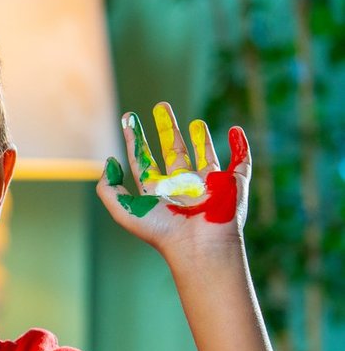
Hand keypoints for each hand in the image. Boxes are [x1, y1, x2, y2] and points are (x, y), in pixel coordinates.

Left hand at [97, 101, 249, 257]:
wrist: (198, 245)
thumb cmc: (161, 231)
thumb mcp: (123, 210)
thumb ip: (108, 187)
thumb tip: (110, 161)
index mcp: (157, 190)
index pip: (143, 159)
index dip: (134, 138)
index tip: (127, 118)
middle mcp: (181, 186)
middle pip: (172, 151)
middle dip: (166, 128)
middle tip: (161, 106)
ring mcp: (208, 184)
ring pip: (203, 154)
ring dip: (199, 137)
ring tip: (193, 121)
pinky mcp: (232, 184)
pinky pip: (240, 162)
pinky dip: (241, 146)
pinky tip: (235, 130)